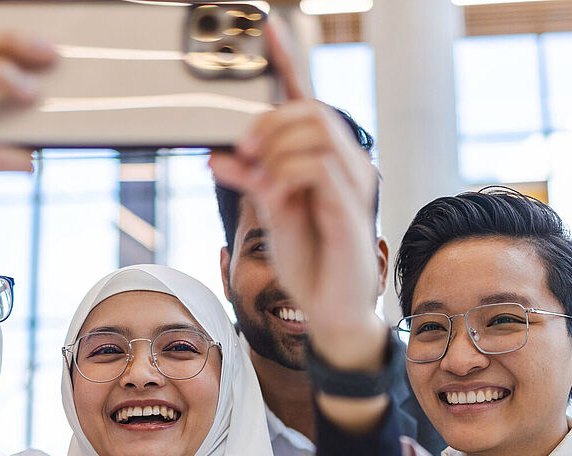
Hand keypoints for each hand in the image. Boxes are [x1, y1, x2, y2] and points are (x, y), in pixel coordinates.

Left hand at [208, 15, 384, 371]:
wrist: (332, 311)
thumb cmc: (310, 261)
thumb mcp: (270, 213)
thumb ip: (251, 180)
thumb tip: (217, 155)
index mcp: (326, 160)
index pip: (308, 101)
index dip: (289, 61)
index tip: (267, 29)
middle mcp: (347, 165)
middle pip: (312, 110)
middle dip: (269, 122)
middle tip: (243, 151)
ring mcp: (354, 185)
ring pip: (317, 133)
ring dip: (276, 149)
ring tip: (259, 178)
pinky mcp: (352, 211)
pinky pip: (320, 169)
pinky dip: (287, 174)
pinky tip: (273, 193)